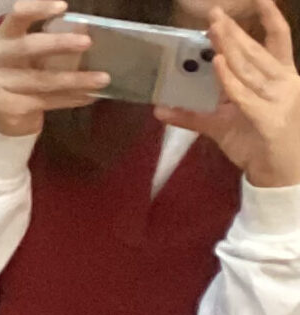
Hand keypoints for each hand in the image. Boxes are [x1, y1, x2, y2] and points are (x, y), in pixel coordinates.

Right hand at [0, 0, 103, 139]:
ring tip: (102, 79)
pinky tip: (88, 97)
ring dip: (75, 80)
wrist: (4, 119)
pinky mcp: (4, 107)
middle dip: (59, 43)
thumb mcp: (35, 57)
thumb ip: (54, 41)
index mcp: (2, 38)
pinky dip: (69, 99)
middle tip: (88, 42)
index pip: (16, 15)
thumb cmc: (23, 79)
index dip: (38, 8)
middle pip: (27, 46)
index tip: (63, 7)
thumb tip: (84, 27)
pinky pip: (43, 101)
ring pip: (41, 80)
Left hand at [160, 4, 299, 188]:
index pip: (277, 41)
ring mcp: (276, 97)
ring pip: (249, 67)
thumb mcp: (221, 125)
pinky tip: (217, 63)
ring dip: (230, 48)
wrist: (276, 173)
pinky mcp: (266, 116)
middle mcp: (282, 82)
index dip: (271, 19)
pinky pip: (244, 93)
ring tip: (213, 29)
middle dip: (233, 32)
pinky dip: (229, 79)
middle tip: (214, 13)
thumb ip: (193, 115)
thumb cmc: (255, 143)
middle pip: (254, 51)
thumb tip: (159, 109)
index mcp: (278, 77)